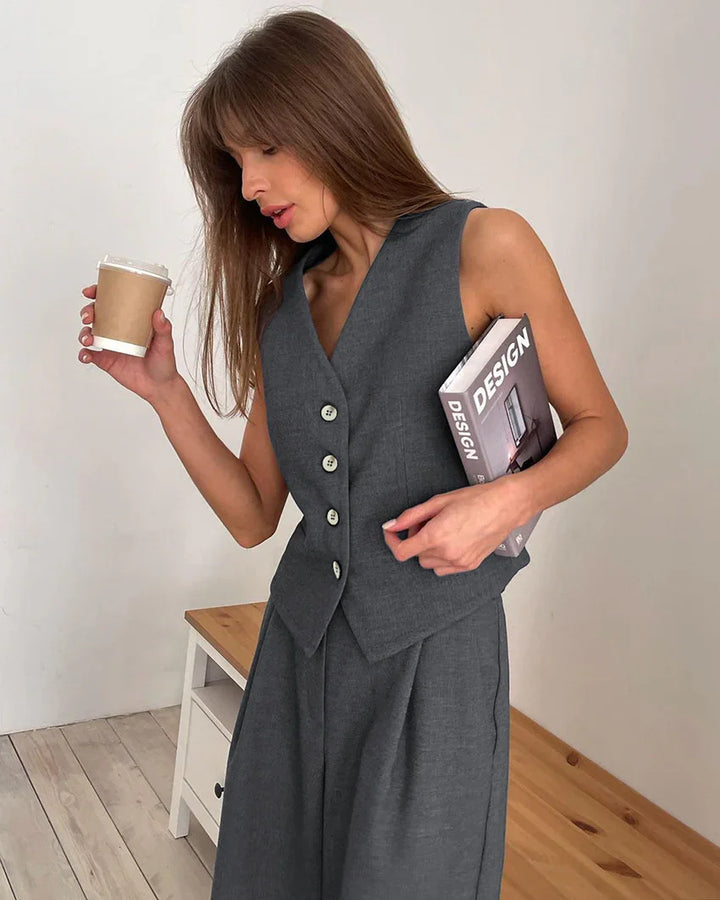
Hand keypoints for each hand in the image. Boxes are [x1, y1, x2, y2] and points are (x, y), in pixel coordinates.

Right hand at [77, 283, 181, 403]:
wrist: (160, 387)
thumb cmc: (164, 362)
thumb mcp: (166, 344)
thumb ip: (163, 329)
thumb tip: (158, 313)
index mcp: (131, 320)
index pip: (113, 301)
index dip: (99, 293)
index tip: (91, 292)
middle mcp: (118, 330)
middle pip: (97, 315)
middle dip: (87, 312)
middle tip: (88, 316)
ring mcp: (111, 345)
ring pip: (89, 333)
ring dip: (83, 333)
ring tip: (88, 339)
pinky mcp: (106, 361)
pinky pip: (90, 355)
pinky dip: (83, 354)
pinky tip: (86, 355)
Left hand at [381, 478, 519, 575]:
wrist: (506, 506)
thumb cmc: (476, 499)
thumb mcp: (438, 502)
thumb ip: (411, 516)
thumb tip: (391, 525)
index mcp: (436, 536)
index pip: (402, 552)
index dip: (391, 542)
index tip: (392, 533)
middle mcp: (447, 553)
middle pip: (415, 555)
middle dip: (415, 539)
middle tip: (427, 522)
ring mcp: (459, 562)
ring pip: (428, 564)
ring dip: (428, 550)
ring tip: (442, 530)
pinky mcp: (469, 566)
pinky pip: (443, 569)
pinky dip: (441, 558)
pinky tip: (451, 540)